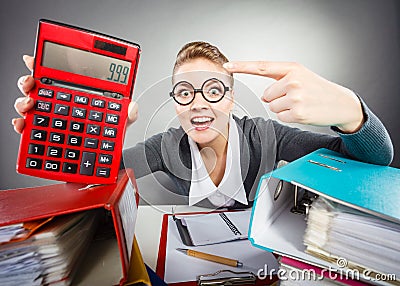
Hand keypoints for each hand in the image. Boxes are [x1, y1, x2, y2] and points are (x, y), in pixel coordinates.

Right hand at [12, 56, 137, 133]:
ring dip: (23, 103)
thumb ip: (127, 114)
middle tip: (31, 84)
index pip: (57, 76)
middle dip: (28, 82)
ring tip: (29, 105)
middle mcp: (58, 106)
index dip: (42, 65)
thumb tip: (131, 107)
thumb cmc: (107, 138)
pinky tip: (23, 124)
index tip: (32, 60)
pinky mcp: (44, 139)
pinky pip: (29, 131)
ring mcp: (49, 121)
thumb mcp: (120, 123)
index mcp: (75, 96)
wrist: (104, 162)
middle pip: (36, 88)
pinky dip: (22, 126)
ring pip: (29, 106)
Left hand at [223, 61, 363, 132]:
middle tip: (297, 97)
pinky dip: (289, 117)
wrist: (341, 103)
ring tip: (301, 104)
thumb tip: (264, 95)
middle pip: (266, 95)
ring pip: (272, 107)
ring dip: (284, 108)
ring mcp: (295, 97)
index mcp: (292, 68)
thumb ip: (280, 80)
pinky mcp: (297, 112)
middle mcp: (293, 80)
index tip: (228, 66)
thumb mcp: (302, 76)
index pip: (262, 67)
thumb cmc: (318, 90)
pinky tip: (302, 112)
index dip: (242, 67)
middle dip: (277, 98)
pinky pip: (280, 116)